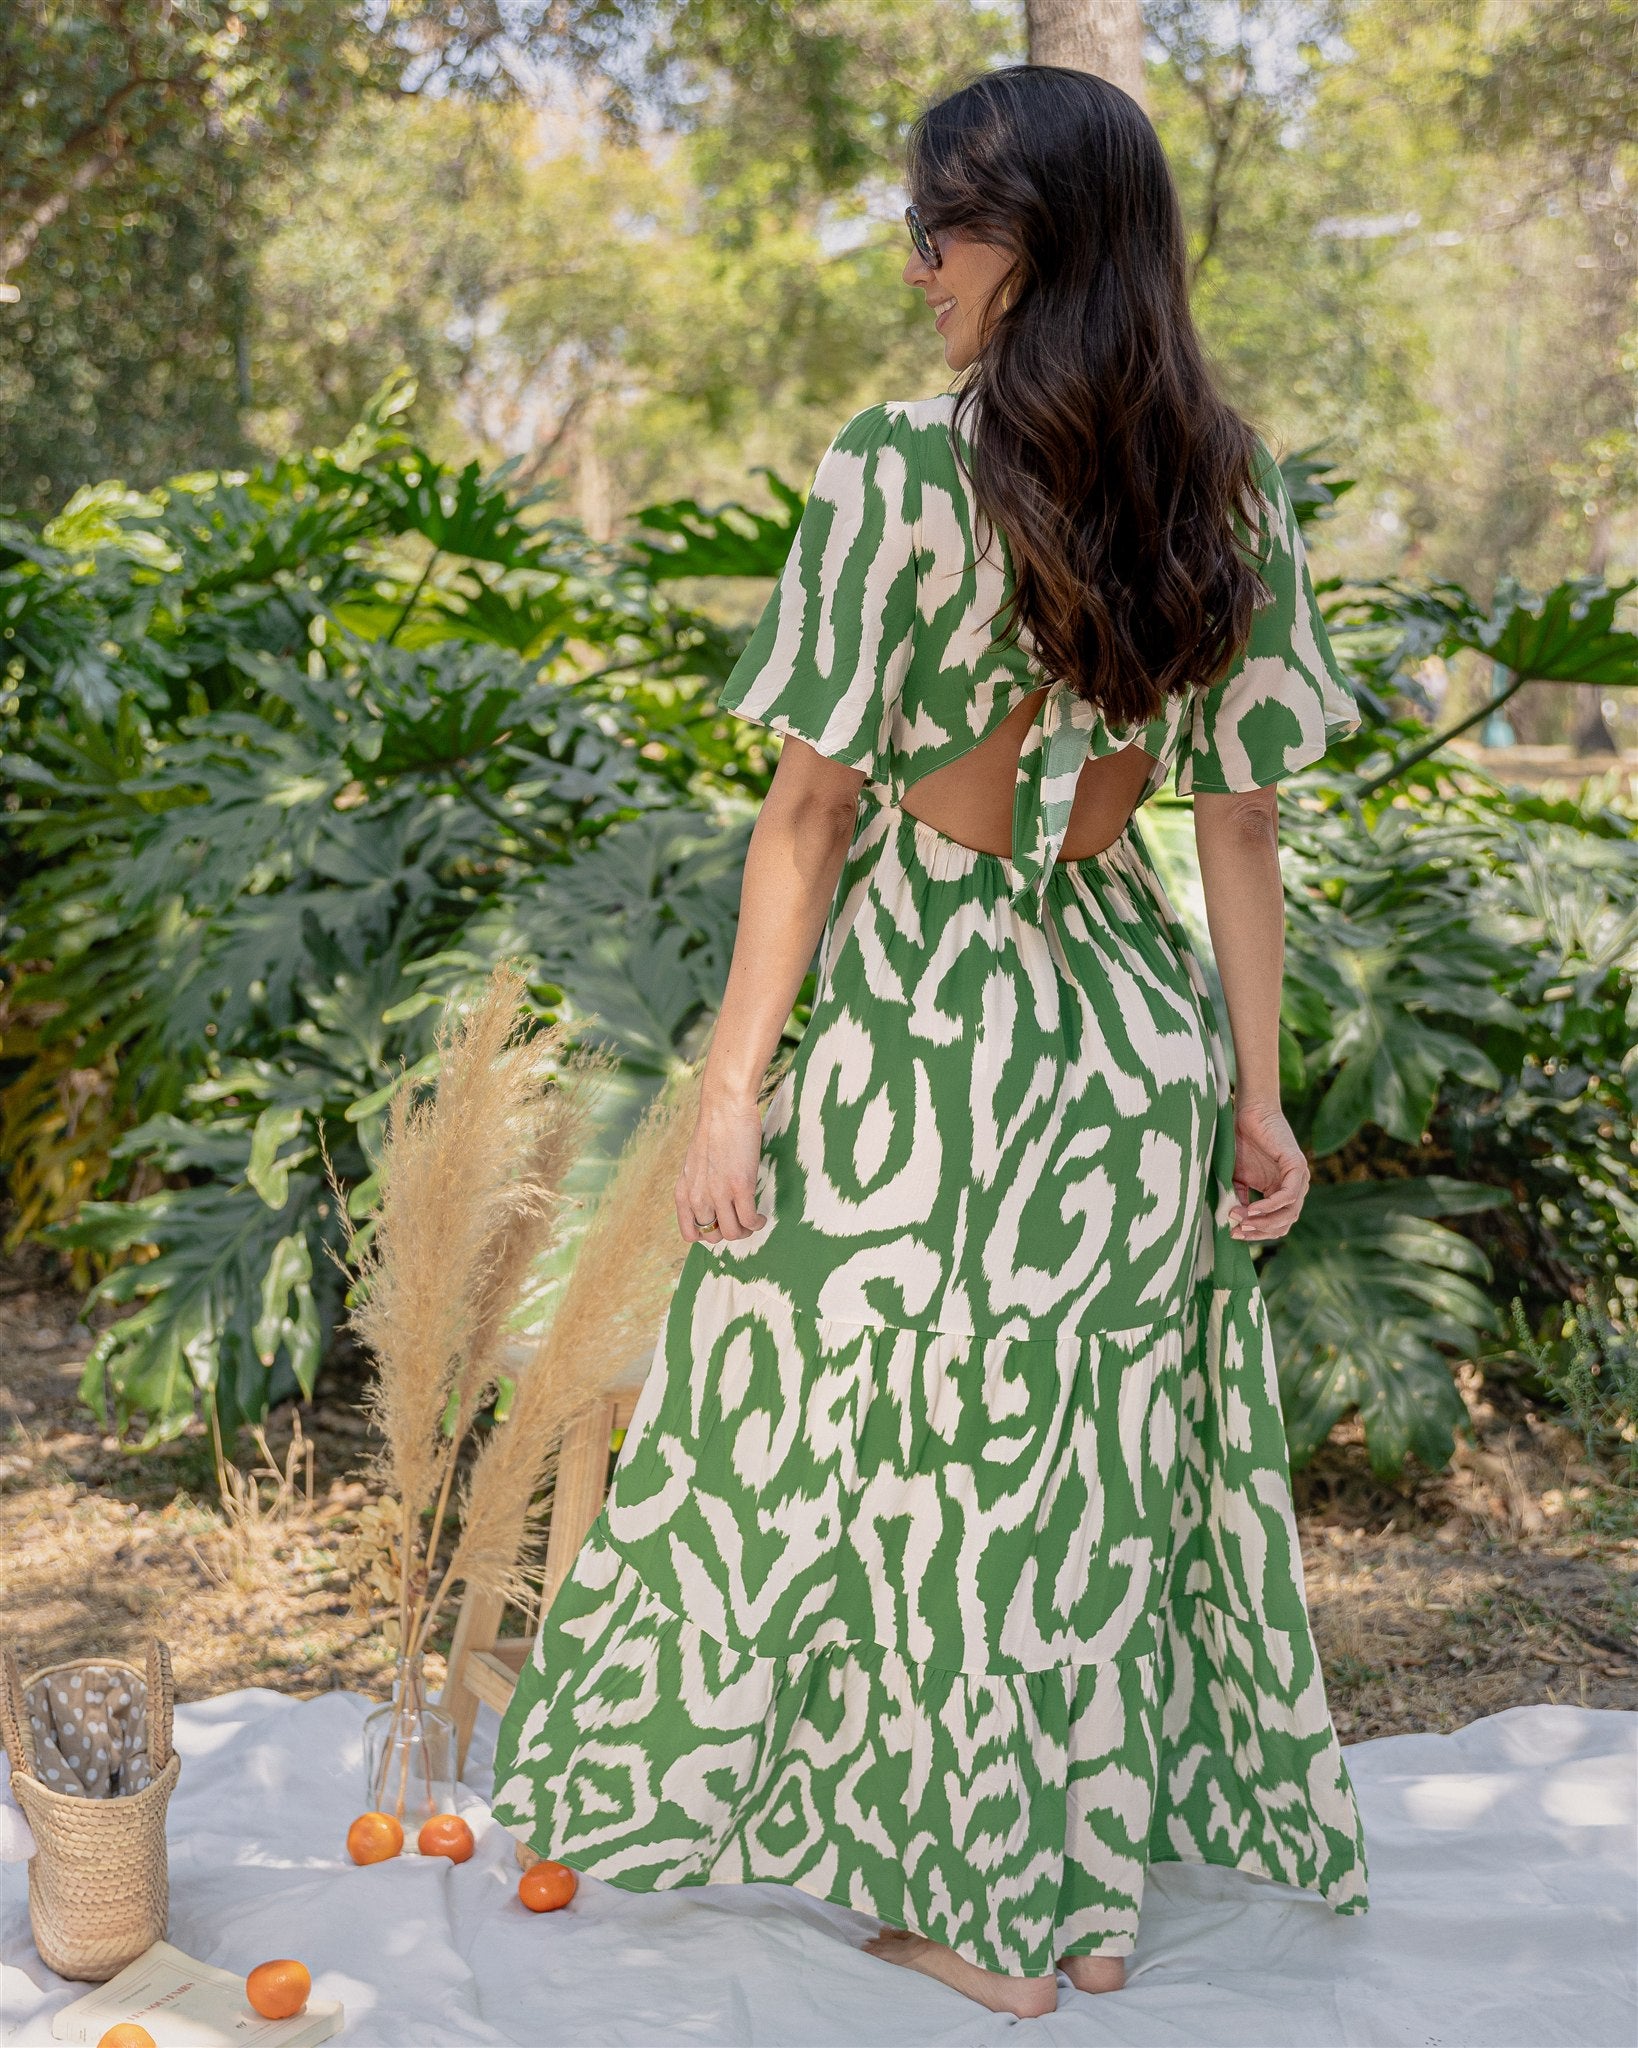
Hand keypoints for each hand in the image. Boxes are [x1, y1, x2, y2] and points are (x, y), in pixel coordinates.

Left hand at [674, 1089, 767, 1244]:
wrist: (724, 1109)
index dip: (708, 1235)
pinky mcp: (740, 1187)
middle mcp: (698, 1197)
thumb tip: (711, 1205)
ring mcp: (719, 1194)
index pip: (690, 1234)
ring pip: (733, 1233)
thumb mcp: (695, 1165)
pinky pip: (749, 1220)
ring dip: (746, 1231)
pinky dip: (757, 1223)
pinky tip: (761, 1216)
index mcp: (684, 1193)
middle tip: (741, 1219)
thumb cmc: (713, 1131)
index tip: (721, 1225)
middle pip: (714, 1237)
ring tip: (752, 1219)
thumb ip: (698, 1186)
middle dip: (730, 1232)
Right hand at [1228, 1098, 1309, 1241]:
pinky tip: (1251, 1209)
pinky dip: (1269, 1206)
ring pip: (1289, 1214)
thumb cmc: (1241, 1141)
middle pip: (1283, 1223)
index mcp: (1281, 1192)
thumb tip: (1234, 1222)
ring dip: (1264, 1222)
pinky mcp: (1298, 1167)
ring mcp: (1300, 1179)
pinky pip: (1288, 1196)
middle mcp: (1295, 1188)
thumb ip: (1239, 1198)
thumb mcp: (1237, 1177)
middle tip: (1236, 1231)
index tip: (1233, 1234)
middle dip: (1259, 1231)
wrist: (1249, 1113)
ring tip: (1241, 1220)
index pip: (1276, 1224)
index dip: (1256, 1233)